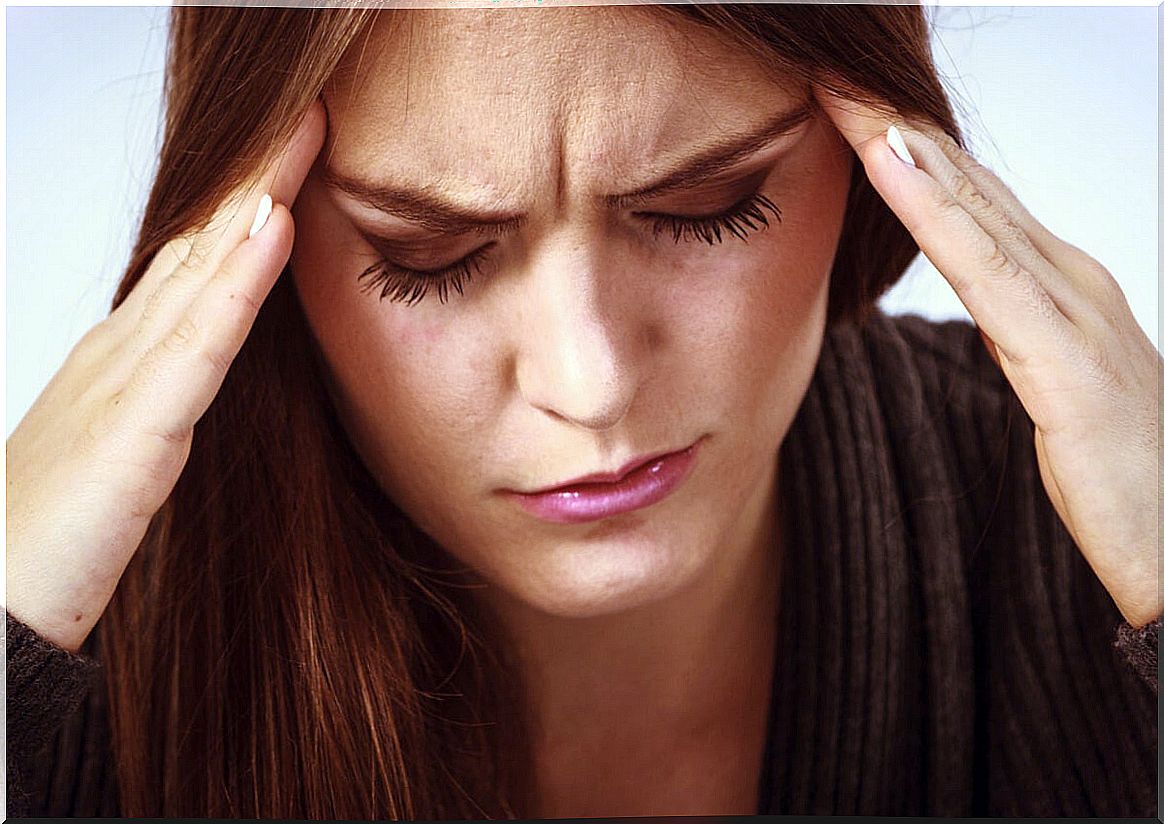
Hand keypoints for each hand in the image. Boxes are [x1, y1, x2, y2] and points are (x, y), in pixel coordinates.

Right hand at [5, 101, 325, 652]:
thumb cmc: (58, 536)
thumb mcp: (129, 447)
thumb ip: (169, 400)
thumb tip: (207, 366)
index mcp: (125, 355)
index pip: (196, 259)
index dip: (246, 201)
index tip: (296, 152)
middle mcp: (122, 348)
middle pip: (200, 243)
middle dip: (256, 175)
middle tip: (306, 112)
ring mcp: (125, 378)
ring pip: (202, 268)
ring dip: (255, 198)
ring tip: (300, 135)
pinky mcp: (137, 425)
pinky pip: (201, 338)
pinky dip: (239, 278)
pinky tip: (271, 227)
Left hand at [817, 89, 1160, 628]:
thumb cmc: (1122, 470)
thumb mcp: (1051, 383)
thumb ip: (1019, 331)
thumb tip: (983, 301)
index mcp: (1062, 287)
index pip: (971, 201)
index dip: (908, 148)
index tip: (846, 105)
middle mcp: (1073, 280)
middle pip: (966, 187)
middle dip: (894, 124)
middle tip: (831, 68)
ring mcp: (1076, 312)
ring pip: (971, 210)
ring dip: (902, 145)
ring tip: (845, 90)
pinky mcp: (1068, 362)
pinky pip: (985, 271)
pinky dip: (935, 211)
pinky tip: (892, 162)